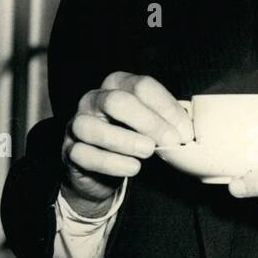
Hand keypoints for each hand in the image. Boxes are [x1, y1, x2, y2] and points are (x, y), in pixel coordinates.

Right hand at [60, 72, 192, 216]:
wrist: (101, 172)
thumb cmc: (130, 140)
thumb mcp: (149, 125)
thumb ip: (166, 122)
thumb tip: (187, 130)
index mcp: (116, 85)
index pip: (141, 86)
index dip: (166, 108)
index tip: (185, 132)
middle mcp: (93, 99)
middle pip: (117, 101)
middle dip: (149, 122)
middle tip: (171, 141)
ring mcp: (78, 124)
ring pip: (92, 127)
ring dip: (125, 140)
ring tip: (148, 151)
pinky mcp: (69, 150)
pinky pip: (85, 154)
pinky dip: (111, 162)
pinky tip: (132, 167)